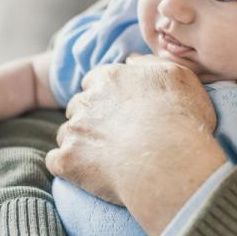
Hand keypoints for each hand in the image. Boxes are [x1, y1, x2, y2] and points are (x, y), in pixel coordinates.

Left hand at [46, 56, 227, 235]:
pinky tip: (85, 175)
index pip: (94, 82)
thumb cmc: (181, 118)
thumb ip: (150, 63)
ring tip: (103, 159)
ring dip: (78, 143)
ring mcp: (75, 131)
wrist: (169, 162)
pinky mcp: (68, 161)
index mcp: (109, 78)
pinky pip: (55, 161)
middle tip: (113, 136)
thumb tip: (130, 60)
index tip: (120, 112)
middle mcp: (86, 100)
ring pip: (65, 133)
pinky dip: (67, 167)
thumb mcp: (177, 76)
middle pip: (77, 106)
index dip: (106, 97)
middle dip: (89, 118)